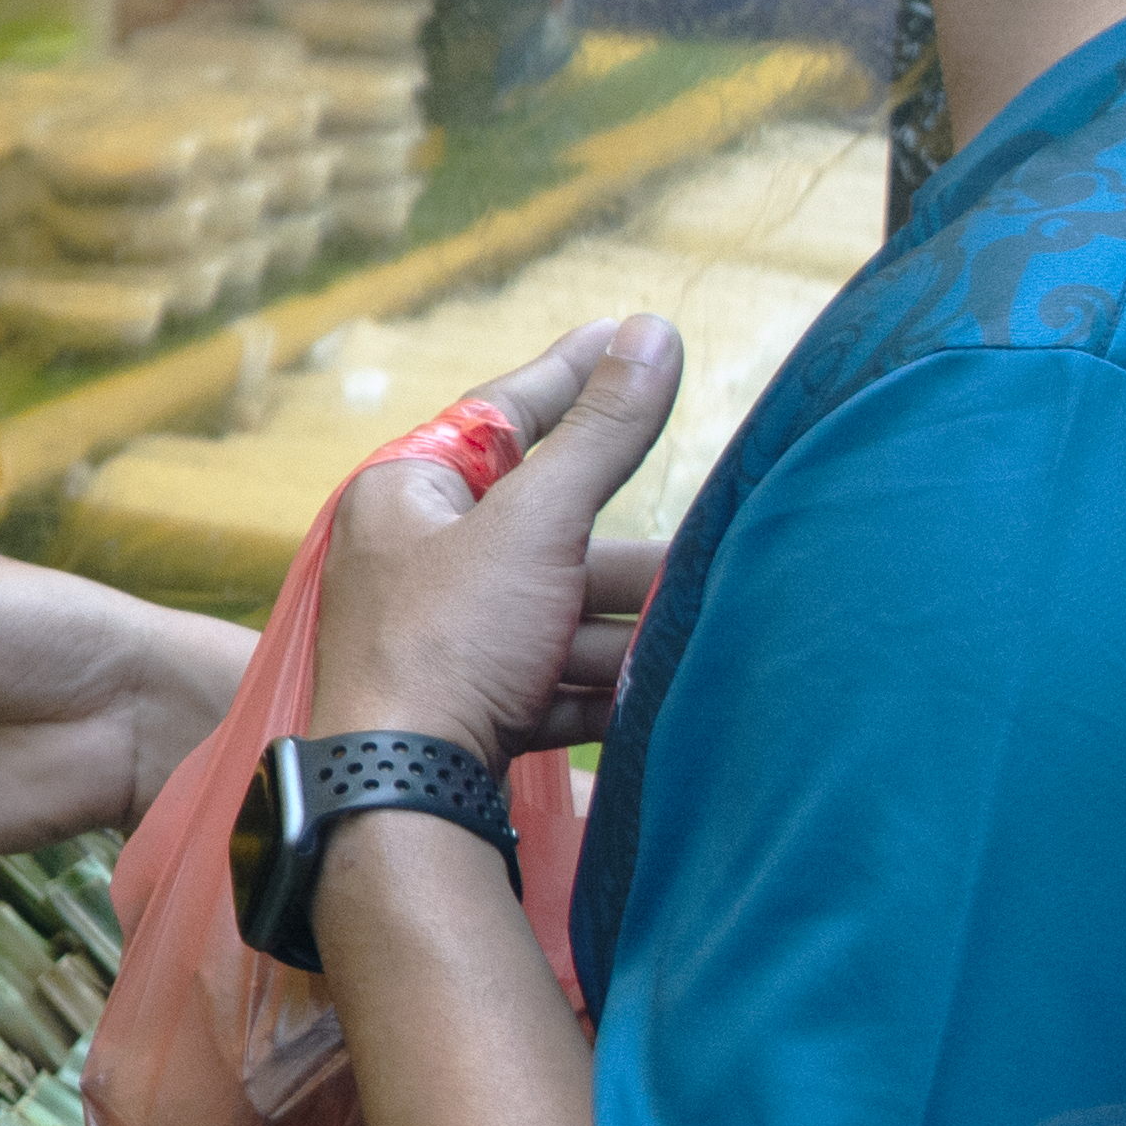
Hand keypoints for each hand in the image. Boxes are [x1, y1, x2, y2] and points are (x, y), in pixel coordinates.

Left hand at [316, 317, 681, 766]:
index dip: (573, 375)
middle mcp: (415, 557)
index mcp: (407, 494)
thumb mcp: (535, 523)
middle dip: (629, 545)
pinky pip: (554, 678)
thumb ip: (600, 434)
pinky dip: (608, 682)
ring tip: (710, 615)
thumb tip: (651, 332)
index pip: (503, 415)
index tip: (630, 334)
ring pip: (561, 609)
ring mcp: (441, 636)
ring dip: (632, 620)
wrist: (403, 792)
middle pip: (548, 526)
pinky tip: (665, 684)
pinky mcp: (468, 705)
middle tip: (722, 522)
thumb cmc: (448, 643)